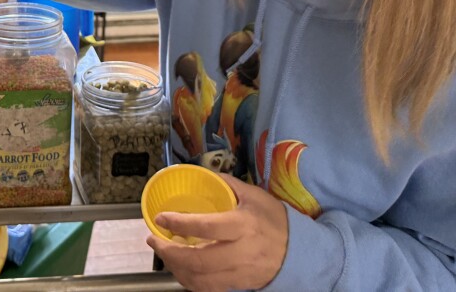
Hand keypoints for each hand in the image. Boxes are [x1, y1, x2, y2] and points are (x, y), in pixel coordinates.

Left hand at [146, 175, 288, 291]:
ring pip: (200, 278)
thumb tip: (204, 174)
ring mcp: (239, 272)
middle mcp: (240, 252)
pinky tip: (181, 269)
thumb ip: (228, 184)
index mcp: (242, 225)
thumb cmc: (275, 220)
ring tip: (164, 254)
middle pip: (198, 259)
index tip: (162, 217)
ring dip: (175, 268)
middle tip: (154, 240)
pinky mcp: (239, 285)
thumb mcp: (255, 196)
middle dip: (169, 252)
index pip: (205, 226)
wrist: (300, 252)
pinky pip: (208, 289)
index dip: (179, 223)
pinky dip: (189, 281)